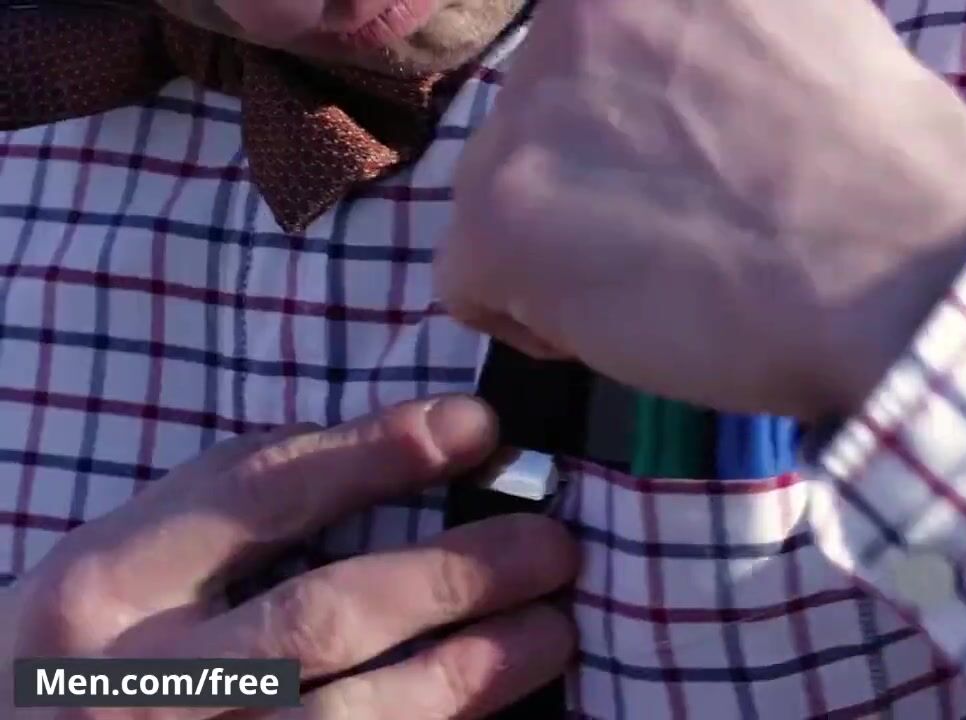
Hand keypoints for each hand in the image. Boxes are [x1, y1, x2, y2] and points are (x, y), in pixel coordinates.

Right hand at [0, 397, 577, 718]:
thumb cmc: (95, 642)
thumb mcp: (127, 560)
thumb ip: (235, 507)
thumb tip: (400, 448)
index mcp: (108, 586)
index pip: (254, 497)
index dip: (374, 455)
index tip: (476, 429)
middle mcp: (148, 680)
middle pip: (322, 618)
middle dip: (451, 578)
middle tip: (551, 546)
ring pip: (353, 717)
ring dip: (469, 673)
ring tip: (553, 631)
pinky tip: (494, 702)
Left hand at [439, 0, 965, 419]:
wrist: (900, 262)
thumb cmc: (878, 155)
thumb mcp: (794, 17)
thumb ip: (704, 25)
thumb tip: (677, 76)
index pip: (584, 48)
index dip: (626, 112)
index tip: (678, 153)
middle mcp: (565, 11)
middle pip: (541, 119)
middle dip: (597, 174)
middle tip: (691, 217)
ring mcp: (520, 109)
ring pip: (508, 196)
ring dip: (570, 243)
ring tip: (671, 274)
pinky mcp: (496, 215)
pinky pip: (472, 281)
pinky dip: (537, 318)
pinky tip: (626, 321)